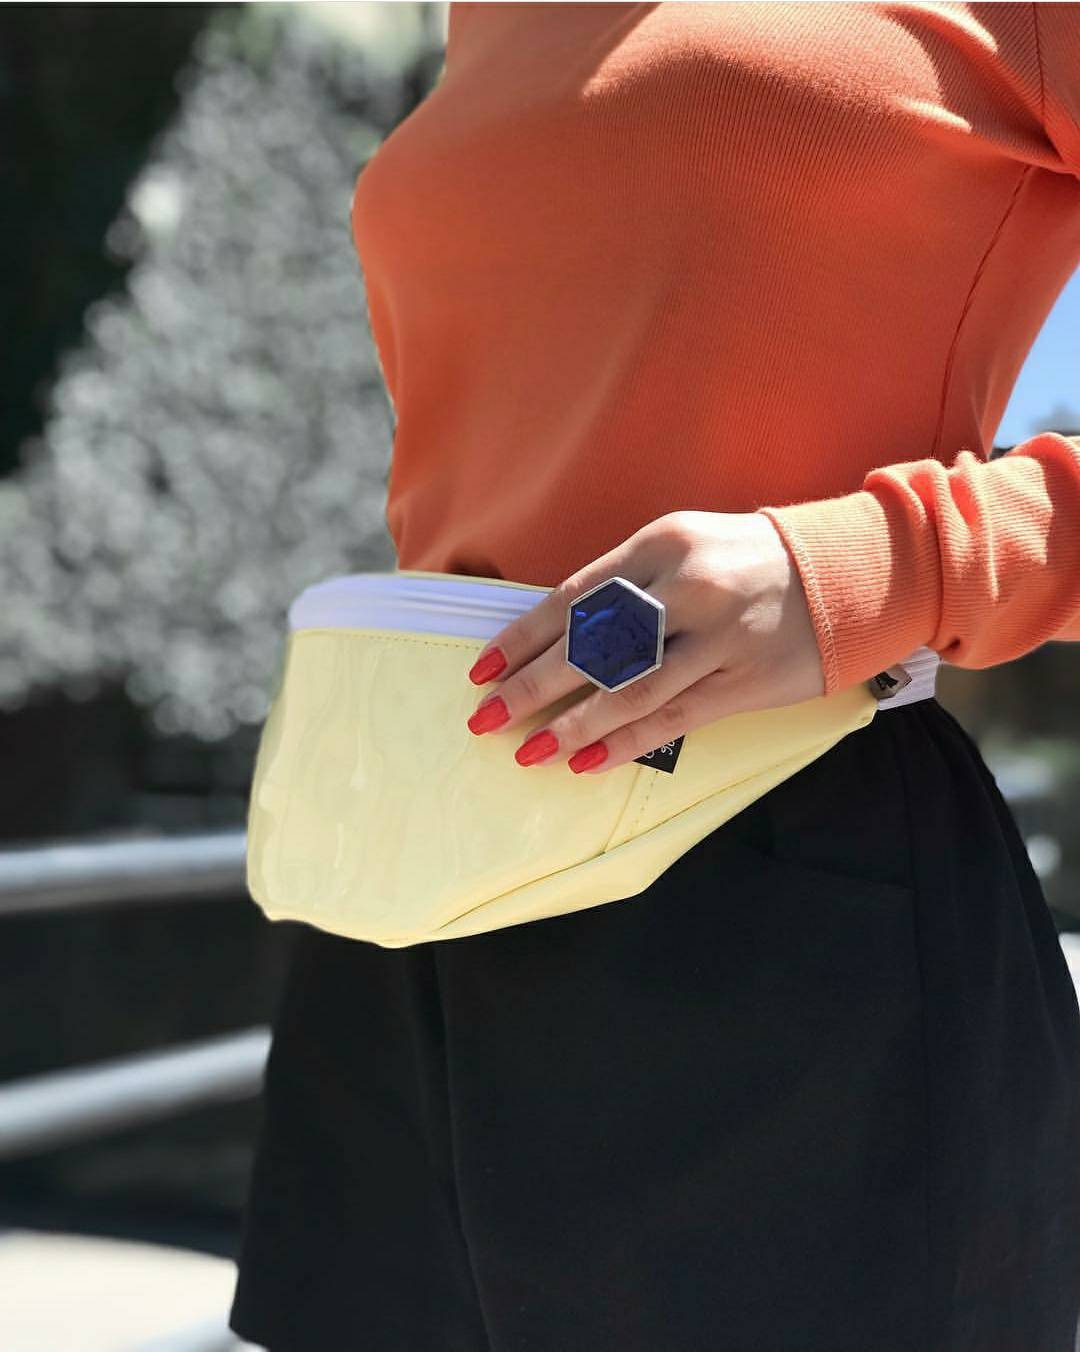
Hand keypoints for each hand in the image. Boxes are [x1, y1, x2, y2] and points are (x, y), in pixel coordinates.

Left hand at [464, 510, 824, 772]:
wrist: (845, 572)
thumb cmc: (745, 560)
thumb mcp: (682, 547)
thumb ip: (625, 584)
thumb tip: (554, 635)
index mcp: (662, 544)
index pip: (574, 598)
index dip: (523, 638)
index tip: (482, 670)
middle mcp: (687, 587)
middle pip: (594, 645)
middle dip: (532, 684)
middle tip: (487, 717)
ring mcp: (719, 636)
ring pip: (631, 688)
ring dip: (574, 724)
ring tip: (529, 750)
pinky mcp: (747, 680)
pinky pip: (675, 717)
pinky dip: (627, 742)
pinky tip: (588, 761)